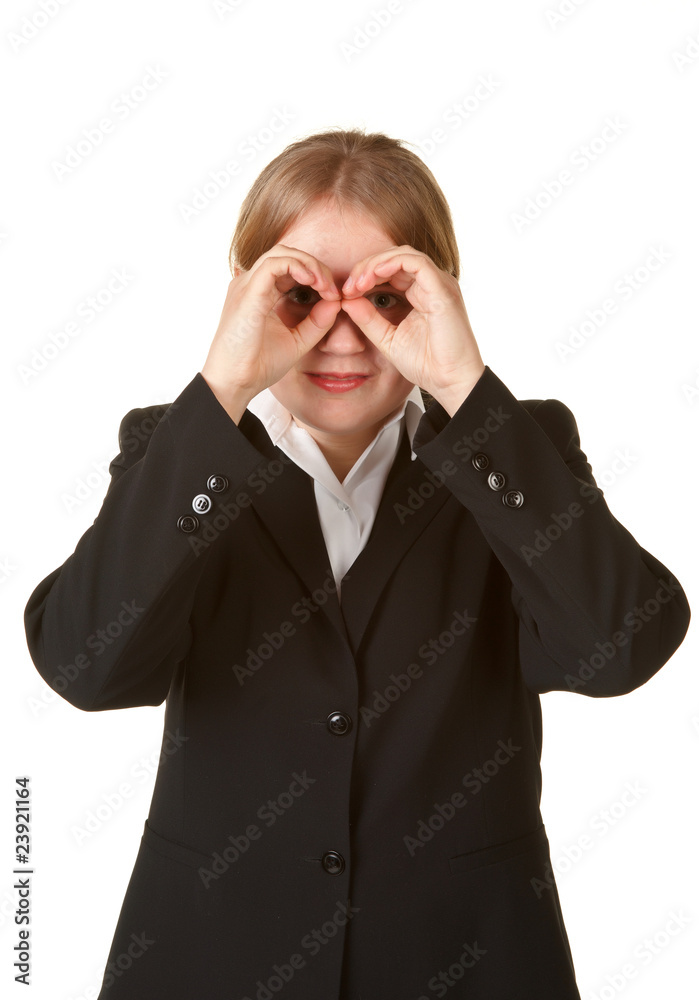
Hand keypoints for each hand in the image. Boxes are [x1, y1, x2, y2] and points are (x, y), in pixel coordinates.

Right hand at [201, 245, 342, 414]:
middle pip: (287, 254)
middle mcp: (250, 284)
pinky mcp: (248, 293)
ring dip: (310, 264)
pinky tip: (313, 282)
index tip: (334, 296)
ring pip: (282, 253)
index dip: (315, 275)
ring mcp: (247, 286)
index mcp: (259, 293)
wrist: (236, 383)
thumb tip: (336, 302)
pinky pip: (275, 264)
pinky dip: (298, 267)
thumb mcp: (297, 341)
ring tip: (325, 285)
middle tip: (333, 289)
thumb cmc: (258, 365)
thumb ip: (316, 322)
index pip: (289, 268)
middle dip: (316, 266)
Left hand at [339, 246, 484, 414]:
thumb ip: (368, 319)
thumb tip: (346, 300)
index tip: (346, 293)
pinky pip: (415, 262)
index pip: (391, 270)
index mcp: (421, 293)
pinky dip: (391, 263)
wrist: (450, 381)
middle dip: (366, 267)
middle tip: (348, 286)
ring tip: (358, 282)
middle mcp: (431, 284)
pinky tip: (373, 276)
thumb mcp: (387, 338)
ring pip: (403, 254)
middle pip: (395, 257)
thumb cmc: (426, 364)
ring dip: (376, 263)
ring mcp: (439, 284)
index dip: (365, 275)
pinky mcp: (442, 289)